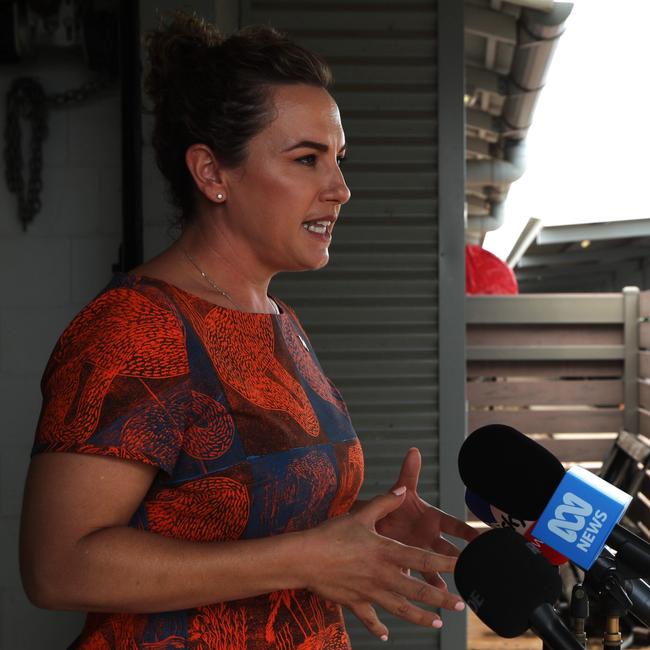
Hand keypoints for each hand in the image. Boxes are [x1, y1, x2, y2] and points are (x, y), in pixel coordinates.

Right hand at [300, 489, 463, 640]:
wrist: (305, 558)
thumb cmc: (331, 533)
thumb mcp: (360, 515)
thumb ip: (384, 503)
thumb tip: (402, 490)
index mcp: (386, 552)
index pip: (422, 558)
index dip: (445, 563)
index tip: (464, 567)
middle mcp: (382, 575)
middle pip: (417, 590)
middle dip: (441, 598)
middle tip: (461, 605)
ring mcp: (369, 592)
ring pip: (400, 608)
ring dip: (420, 617)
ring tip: (437, 623)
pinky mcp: (355, 602)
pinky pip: (369, 618)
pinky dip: (378, 628)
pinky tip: (386, 636)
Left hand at [375, 448, 478, 588]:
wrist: (373, 523)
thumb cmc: (392, 506)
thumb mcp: (400, 490)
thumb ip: (408, 473)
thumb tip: (414, 450)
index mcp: (432, 519)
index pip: (454, 525)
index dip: (469, 532)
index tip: (484, 539)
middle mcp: (430, 537)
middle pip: (450, 549)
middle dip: (464, 558)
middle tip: (479, 567)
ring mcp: (421, 552)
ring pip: (438, 566)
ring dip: (446, 576)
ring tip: (458, 589)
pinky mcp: (409, 563)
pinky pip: (421, 577)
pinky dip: (429, 586)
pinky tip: (436, 599)